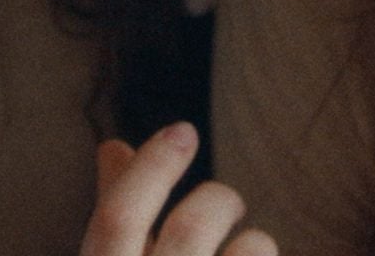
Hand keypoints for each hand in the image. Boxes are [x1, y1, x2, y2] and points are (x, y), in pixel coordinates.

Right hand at [82, 123, 277, 255]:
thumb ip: (114, 208)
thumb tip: (114, 146)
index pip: (118, 216)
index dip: (151, 166)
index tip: (182, 131)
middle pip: (192, 227)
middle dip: (217, 202)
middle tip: (229, 205)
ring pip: (247, 250)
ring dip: (254, 241)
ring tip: (248, 248)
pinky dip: (260, 255)